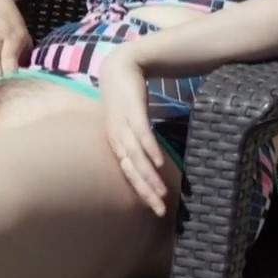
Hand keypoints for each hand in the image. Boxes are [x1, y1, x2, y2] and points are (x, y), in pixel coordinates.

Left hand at [98, 50, 167, 216]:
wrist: (121, 66)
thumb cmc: (126, 99)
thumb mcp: (130, 124)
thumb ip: (139, 143)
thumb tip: (153, 163)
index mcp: (115, 143)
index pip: (128, 173)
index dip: (141, 192)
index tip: (156, 210)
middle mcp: (117, 137)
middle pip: (131, 170)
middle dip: (145, 191)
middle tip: (160, 210)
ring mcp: (123, 124)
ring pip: (135, 155)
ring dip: (148, 175)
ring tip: (161, 192)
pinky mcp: (132, 110)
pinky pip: (141, 132)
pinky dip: (148, 148)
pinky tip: (158, 162)